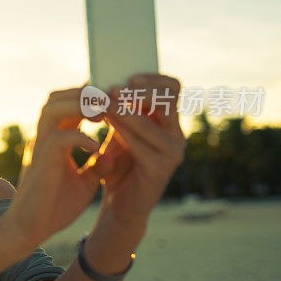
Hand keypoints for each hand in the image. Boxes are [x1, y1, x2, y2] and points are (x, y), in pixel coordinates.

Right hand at [0, 86, 104, 250]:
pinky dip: (80, 137)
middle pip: (56, 98)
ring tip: (102, 115)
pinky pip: (60, 138)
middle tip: (110, 102)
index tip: (114, 100)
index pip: (68, 106)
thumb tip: (111, 152)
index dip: (89, 98)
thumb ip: (96, 164)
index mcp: (53, 140)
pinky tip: (95, 148)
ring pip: (53, 108)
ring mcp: (38, 147)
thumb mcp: (84, 182)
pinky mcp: (40, 162)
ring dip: (79, 106)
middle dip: (84, 94)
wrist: (29, 230)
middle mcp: (42, 138)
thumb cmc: (53, 208)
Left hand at [87, 73, 186, 228]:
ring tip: (104, 101)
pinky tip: (105, 122)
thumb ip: (118, 110)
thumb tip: (103, 79)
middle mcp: (177, 135)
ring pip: (155, 119)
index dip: (153, 79)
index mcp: (168, 122)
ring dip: (127, 108)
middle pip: (170, 98)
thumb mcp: (118, 131)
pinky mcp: (162, 169)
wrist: (118, 204)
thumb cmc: (117, 164)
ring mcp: (173, 152)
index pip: (172, 88)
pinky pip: (142, 143)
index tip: (129, 77)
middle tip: (114, 88)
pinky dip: (122, 129)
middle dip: (141, 91)